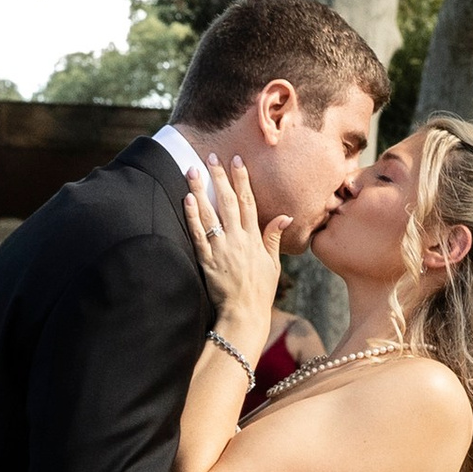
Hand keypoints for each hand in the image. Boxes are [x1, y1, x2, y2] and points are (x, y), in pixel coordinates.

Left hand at [184, 157, 283, 357]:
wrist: (244, 314)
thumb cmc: (260, 291)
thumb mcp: (273, 264)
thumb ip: (273, 238)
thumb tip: (285, 216)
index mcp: (254, 239)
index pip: (248, 202)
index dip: (242, 179)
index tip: (237, 160)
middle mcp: (238, 240)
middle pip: (228, 202)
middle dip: (220, 177)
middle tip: (212, 157)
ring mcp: (221, 249)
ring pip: (210, 214)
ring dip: (201, 190)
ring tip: (193, 170)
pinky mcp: (207, 260)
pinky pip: (198, 234)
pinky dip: (192, 216)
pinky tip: (187, 199)